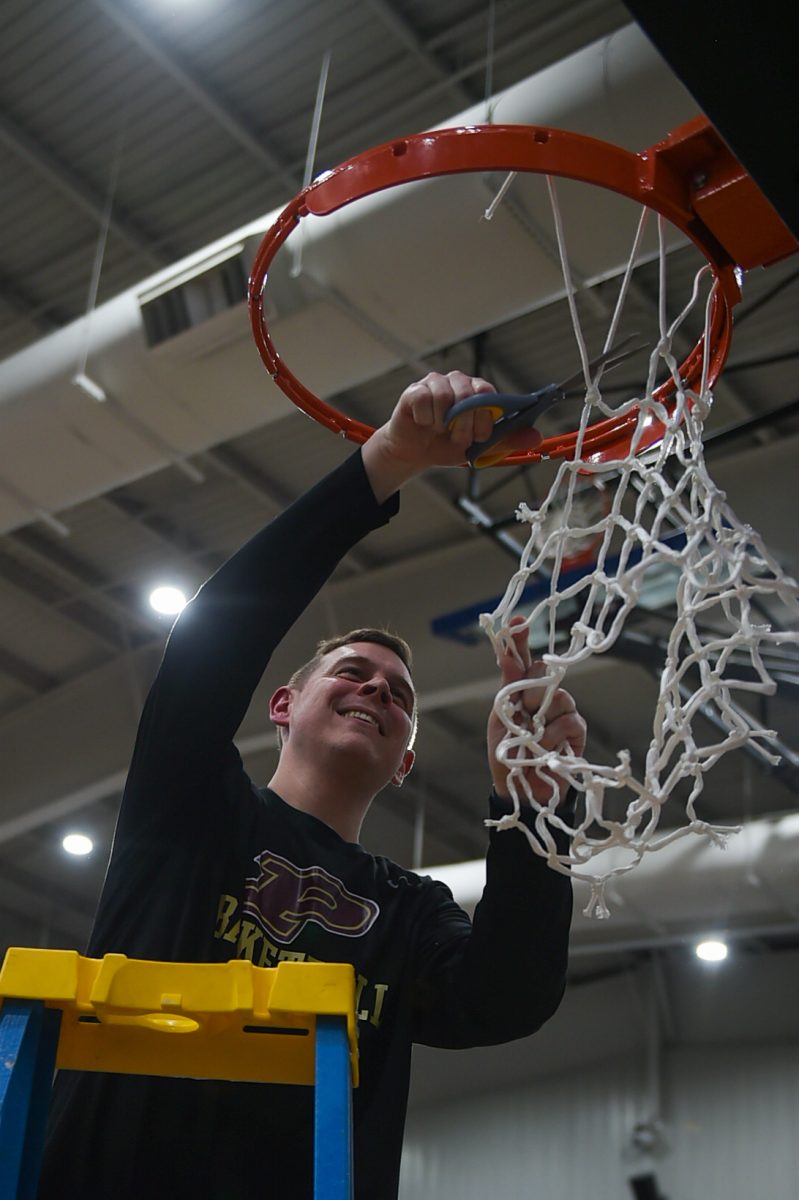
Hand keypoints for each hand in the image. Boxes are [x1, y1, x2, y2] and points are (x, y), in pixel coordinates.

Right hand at [362, 370, 541, 501]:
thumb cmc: (447, 445)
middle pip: (468, 394)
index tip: (480, 436)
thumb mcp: (480, 447)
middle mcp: (458, 382)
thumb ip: (507, 440)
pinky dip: (425, 419)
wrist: (415, 454)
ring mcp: (435, 383)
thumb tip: (536, 437)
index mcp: (477, 391)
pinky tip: (424, 424)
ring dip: (443, 423)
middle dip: (464, 425)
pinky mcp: (414, 390)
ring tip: (439, 430)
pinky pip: (424, 400)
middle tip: (457, 437)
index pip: (489, 394)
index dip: (485, 418)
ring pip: (445, 397)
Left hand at [487, 617, 585, 804]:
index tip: (518, 622)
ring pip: (559, 695)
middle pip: (543, 672)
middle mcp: (544, 696)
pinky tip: (544, 747)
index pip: (524, 659)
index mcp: (522, 690)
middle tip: (521, 711)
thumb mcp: (500, 717)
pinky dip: (553, 733)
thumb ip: (507, 686)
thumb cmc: (508, 753)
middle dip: (530, 689)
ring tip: (531, 737)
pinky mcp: (576, 730)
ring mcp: (562, 711)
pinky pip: (569, 719)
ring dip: (541, 716)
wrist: (519, 788)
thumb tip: (505, 653)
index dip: (521, 639)